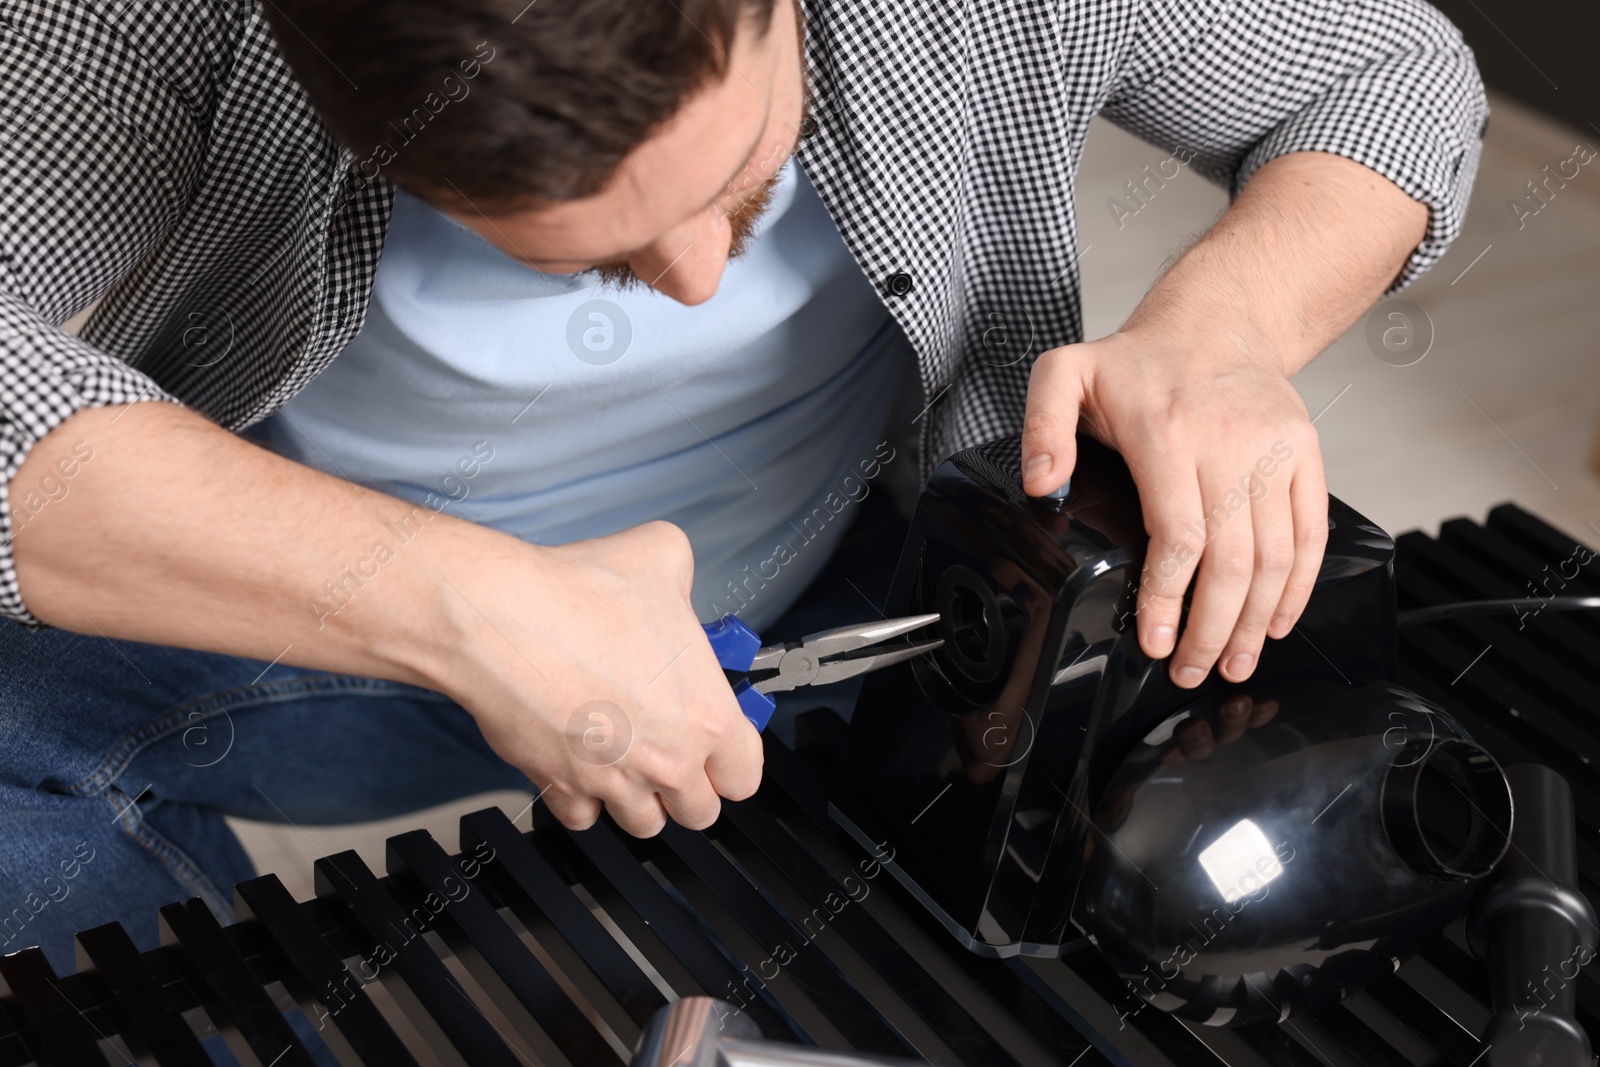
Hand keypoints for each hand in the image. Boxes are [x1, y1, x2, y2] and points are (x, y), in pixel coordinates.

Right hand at [426, 520, 761, 835]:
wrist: (502, 620)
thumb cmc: (579, 597)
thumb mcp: (662, 555)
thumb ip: (683, 579)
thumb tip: (675, 578)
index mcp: (706, 716)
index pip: (745, 775)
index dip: (733, 758)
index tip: (721, 744)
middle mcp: (666, 760)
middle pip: (699, 810)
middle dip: (689, 785)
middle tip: (674, 750)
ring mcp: (613, 780)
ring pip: (644, 822)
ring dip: (640, 797)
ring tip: (630, 757)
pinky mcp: (561, 786)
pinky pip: (583, 817)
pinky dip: (583, 799)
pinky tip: (582, 763)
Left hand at [1020, 328, 1328, 687]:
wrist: (1217, 321)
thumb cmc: (1138, 361)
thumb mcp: (1066, 373)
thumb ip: (1043, 426)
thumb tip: (1040, 482)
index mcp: (1168, 432)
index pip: (1178, 535)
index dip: (1167, 599)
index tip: (1152, 640)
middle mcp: (1229, 442)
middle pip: (1231, 559)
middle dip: (1212, 630)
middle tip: (1189, 669)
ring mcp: (1275, 449)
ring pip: (1276, 555)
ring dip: (1256, 622)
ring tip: (1232, 662)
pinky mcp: (1306, 454)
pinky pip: (1311, 531)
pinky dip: (1299, 586)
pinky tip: (1277, 621)